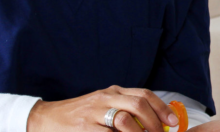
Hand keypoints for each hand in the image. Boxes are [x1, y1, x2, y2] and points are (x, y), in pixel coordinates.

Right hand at [26, 85, 179, 131]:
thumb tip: (155, 123)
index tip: (173, 122)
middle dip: (155, 122)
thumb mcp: (104, 105)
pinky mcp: (84, 129)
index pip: (144, 94)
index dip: (161, 108)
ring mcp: (93, 113)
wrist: (46, 119)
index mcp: (113, 92)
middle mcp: (105, 98)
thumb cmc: (80, 115)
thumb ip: (125, 109)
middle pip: (138, 104)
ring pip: (125, 121)